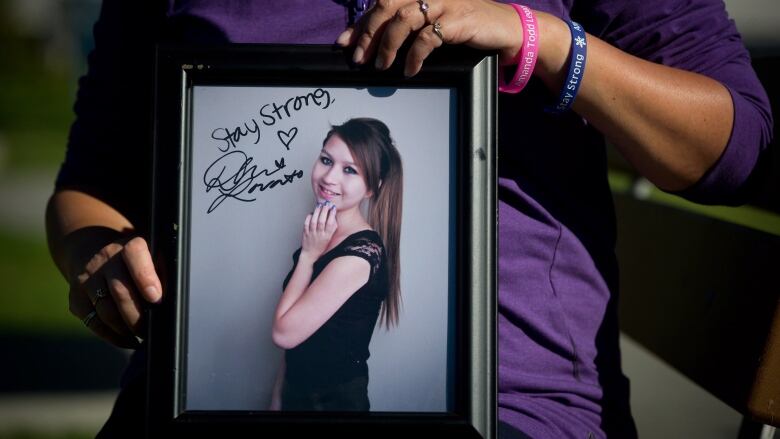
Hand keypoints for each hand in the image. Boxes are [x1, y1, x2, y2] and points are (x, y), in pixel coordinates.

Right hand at [68, 233, 161, 348]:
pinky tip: (127, 339)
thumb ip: (162, 272)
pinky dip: (113, 336)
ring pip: (106, 311)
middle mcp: (104, 260)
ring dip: (126, 329)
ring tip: (141, 335)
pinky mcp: (75, 299)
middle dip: (138, 316)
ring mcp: (86, 279)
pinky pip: (94, 323)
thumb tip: (171, 302)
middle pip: (120, 292)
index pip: (134, 256)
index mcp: (128, 247)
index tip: (156, 298)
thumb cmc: (135, 261)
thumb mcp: (151, 256)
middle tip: (151, 329)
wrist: (91, 252)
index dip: (145, 277)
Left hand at [300, 202, 337, 261]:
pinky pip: (306, 224)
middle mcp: (319, 235)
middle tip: (326, 204)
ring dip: (317, 212)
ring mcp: (311, 234)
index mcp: (327, 236)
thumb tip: (334, 217)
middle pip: (322, 222)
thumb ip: (332, 228)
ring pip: (314, 222)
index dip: (332, 215)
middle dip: (324, 211)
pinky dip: (309, 217)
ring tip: (319, 206)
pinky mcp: (305, 233)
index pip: (330, 224)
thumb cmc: (321, 245)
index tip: (333, 208)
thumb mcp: (330, 238)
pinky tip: (312, 213)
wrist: (310, 254)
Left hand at [336, 0, 524, 75]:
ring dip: (387, 46)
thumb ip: (402, 28)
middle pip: (386, 6)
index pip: (381, 3)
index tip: (344, 43)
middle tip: (360, 58)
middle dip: (368, 34)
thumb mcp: (429, 23)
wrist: (504, 28)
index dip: (360, 24)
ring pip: (403, 19)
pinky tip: (409, 70)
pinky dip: (414, 56)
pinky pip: (427, 38)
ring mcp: (444, 2)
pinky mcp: (457, 19)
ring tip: (382, 66)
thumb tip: (368, 44)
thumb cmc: (464, 25)